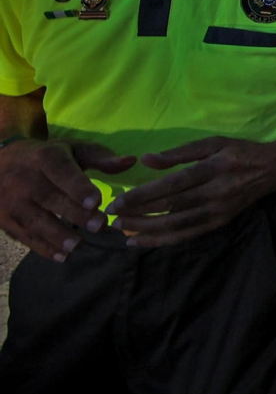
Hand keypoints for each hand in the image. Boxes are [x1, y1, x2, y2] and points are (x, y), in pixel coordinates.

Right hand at [0, 139, 132, 260]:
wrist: (1, 161)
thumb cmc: (47, 156)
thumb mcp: (72, 149)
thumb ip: (100, 158)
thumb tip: (131, 161)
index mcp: (45, 157)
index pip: (61, 171)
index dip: (78, 187)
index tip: (97, 202)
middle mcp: (24, 178)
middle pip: (49, 197)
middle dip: (74, 214)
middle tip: (99, 226)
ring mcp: (11, 200)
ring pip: (33, 219)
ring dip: (56, 235)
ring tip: (78, 246)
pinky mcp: (3, 218)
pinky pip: (22, 234)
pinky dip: (41, 246)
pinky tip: (61, 256)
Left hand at [108, 137, 275, 247]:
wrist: (275, 169)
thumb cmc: (241, 151)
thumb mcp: (214, 142)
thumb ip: (180, 152)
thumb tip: (147, 160)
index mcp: (214, 168)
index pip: (173, 185)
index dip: (143, 195)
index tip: (118, 201)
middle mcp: (217, 192)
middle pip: (172, 208)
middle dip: (139, 214)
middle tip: (113, 217)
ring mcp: (219, 211)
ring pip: (178, 225)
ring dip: (147, 230)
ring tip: (123, 231)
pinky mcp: (220, 222)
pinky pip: (188, 235)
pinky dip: (163, 240)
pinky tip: (143, 241)